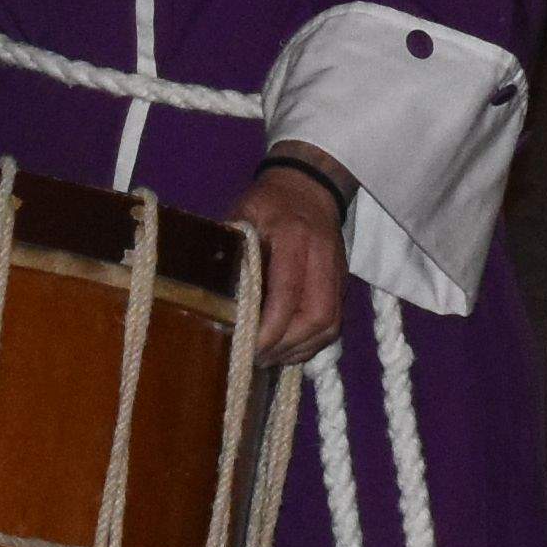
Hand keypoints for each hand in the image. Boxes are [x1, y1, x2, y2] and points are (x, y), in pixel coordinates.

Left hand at [237, 156, 347, 363]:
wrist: (309, 187)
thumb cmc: (268, 203)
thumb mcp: (242, 214)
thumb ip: (229, 248)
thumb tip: (205, 287)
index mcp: (295, 236)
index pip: (289, 289)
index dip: (271, 325)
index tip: (248, 346)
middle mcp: (323, 257)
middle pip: (317, 315)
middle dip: (286, 344)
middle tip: (256, 357)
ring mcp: (338, 273)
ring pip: (329, 325)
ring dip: (299, 349)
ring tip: (269, 359)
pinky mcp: (342, 285)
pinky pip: (334, 325)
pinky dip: (310, 345)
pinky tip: (286, 350)